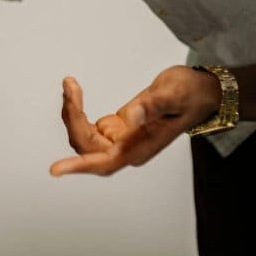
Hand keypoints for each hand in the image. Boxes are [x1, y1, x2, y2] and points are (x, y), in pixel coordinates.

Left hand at [49, 69, 221, 176]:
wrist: (199, 93)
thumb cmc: (190, 94)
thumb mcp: (172, 94)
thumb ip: (150, 106)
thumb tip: (129, 117)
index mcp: (141, 148)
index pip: (106, 162)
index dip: (80, 167)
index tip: (55, 169)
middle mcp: (128, 150)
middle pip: (87, 147)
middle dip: (73, 118)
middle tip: (70, 87)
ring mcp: (121, 142)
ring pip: (84, 137)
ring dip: (72, 113)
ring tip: (71, 85)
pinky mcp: (116, 132)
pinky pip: (87, 128)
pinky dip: (77, 111)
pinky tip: (76, 93)